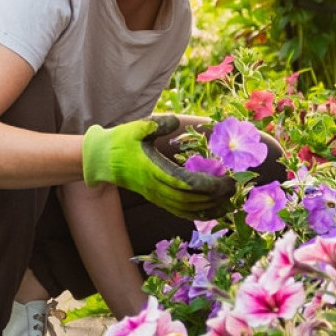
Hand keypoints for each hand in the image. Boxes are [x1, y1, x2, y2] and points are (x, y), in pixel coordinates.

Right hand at [82, 116, 234, 218]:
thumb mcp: (137, 127)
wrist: (100, 160)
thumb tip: (175, 122)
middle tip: (235, 190)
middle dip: (215, 197)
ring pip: (185, 208)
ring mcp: (155, 195)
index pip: (187, 183)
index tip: (228, 180)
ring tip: (228, 206)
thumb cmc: (120, 141)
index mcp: (154, 170)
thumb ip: (157, 124)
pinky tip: (209, 211)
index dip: (210, 185)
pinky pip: (177, 211)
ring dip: (208, 209)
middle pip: (191, 199)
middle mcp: (156, 187)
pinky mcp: (155, 198)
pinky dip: (195, 213)